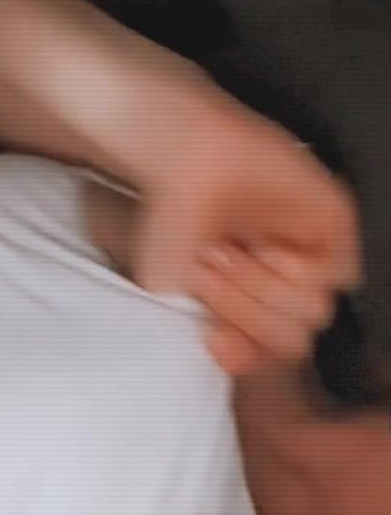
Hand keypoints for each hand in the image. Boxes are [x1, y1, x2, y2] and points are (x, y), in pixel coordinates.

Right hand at [126, 63, 360, 374]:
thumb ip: (209, 328)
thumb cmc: (173, 218)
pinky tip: (270, 247)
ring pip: (315, 312)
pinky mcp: (334, 224)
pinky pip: (341, 274)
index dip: (246, 354)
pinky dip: (301, 270)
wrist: (184, 159)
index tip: (212, 335)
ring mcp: (312, 254)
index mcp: (254, 304)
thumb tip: (228, 346)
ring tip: (229, 251)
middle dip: (244, 310)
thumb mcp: (174, 288)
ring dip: (264, 288)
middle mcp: (285, 284)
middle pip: (293, 339)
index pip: (270, 355)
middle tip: (211, 268)